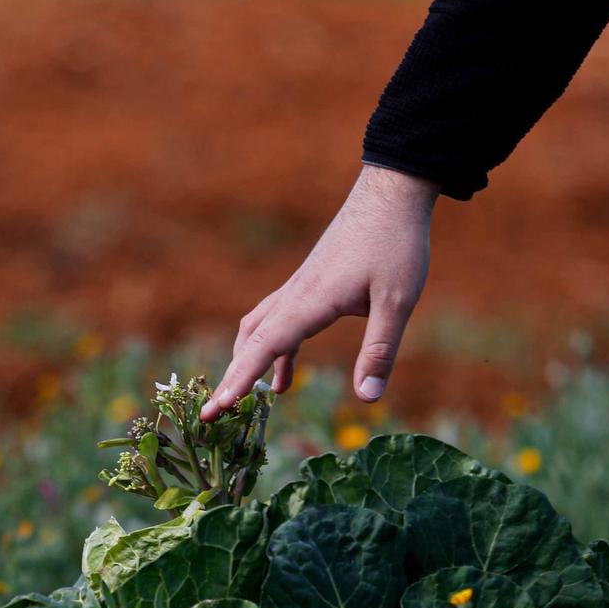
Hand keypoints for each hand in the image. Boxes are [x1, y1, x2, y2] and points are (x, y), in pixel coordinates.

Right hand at [200, 163, 437, 421]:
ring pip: (258, 329)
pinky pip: (277, 321)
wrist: (391, 192)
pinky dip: (272, 351)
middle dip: (230, 379)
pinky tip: (283, 376)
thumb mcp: (398, 301)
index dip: (240, 379)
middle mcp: (295, 293)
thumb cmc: (396, 243)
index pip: (266, 346)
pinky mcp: (308, 283)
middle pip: (250, 341)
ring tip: (243, 401)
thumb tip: (368, 398)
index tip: (218, 407)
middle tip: (210, 415)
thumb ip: (380, 350)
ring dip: (247, 364)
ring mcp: (298, 287)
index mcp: (311, 300)